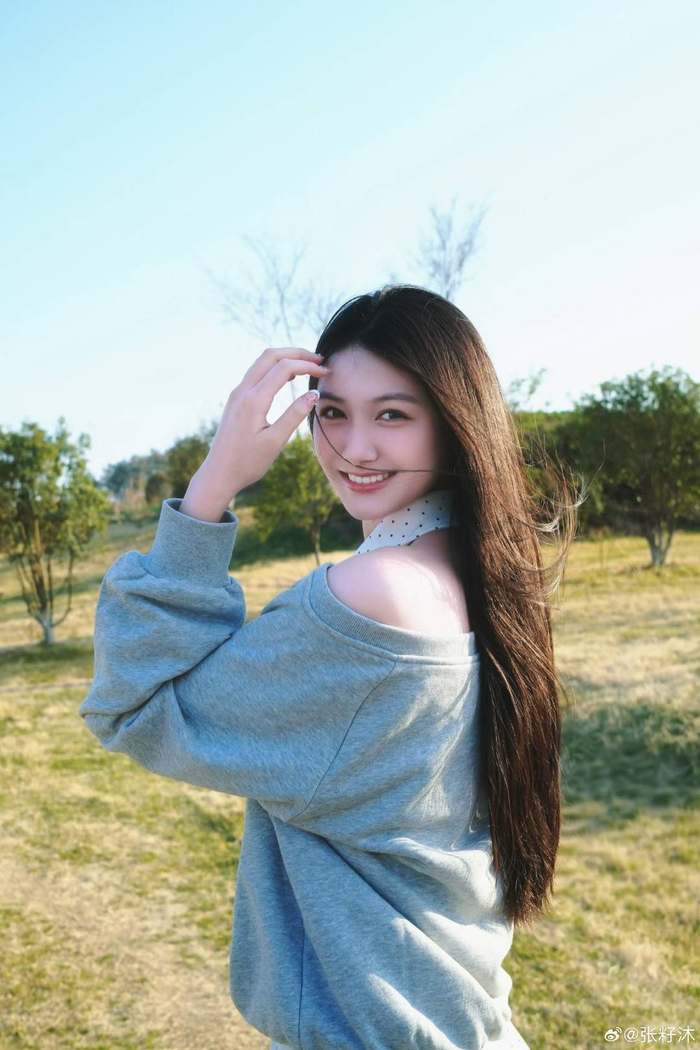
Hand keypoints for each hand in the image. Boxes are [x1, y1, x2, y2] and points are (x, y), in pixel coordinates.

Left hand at [194, 347, 327, 505]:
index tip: (326, 373)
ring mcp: (237, 394)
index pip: (284, 368)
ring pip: (262, 362)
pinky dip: (274, 368)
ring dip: (285, 358)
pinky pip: (256, 373)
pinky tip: (288, 377)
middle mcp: (242, 391)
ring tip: (307, 365)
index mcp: (254, 400)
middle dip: (297, 353)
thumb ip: (295, 415)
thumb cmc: (247, 463)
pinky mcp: (236, 400)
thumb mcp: (275, 442)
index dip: (308, 366)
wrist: (218, 473)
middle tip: (319, 361)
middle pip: (271, 356)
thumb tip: (314, 394)